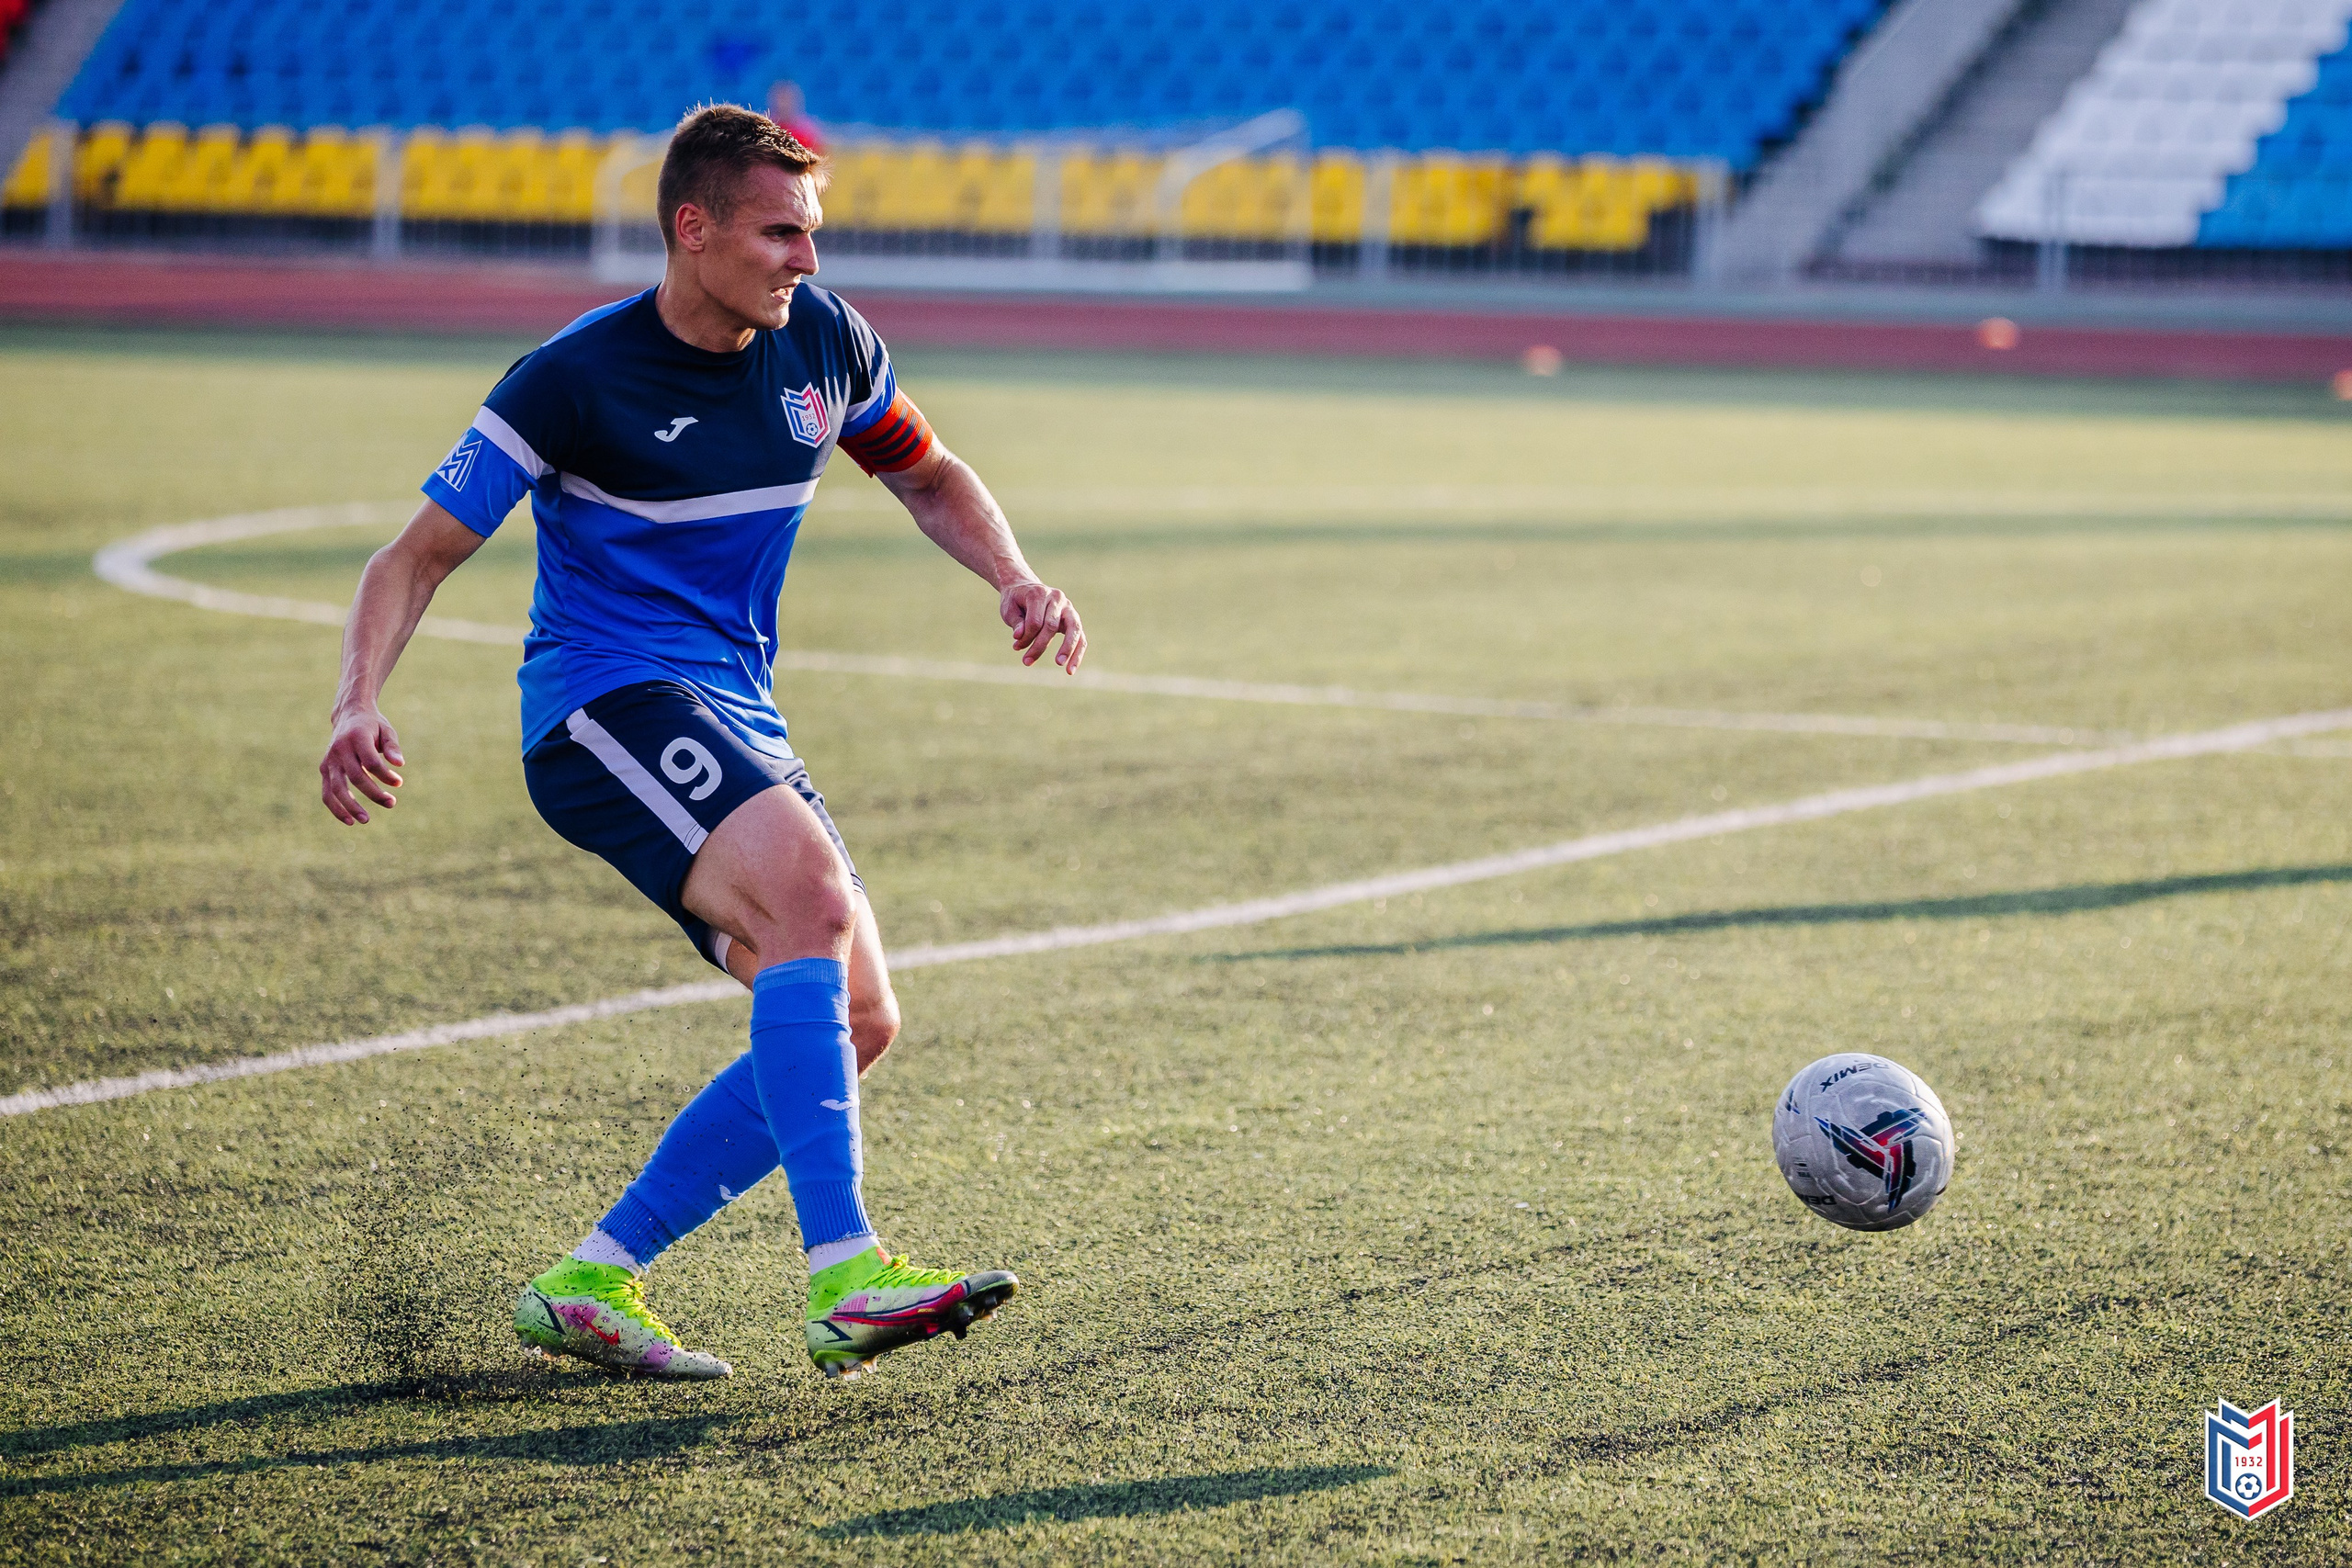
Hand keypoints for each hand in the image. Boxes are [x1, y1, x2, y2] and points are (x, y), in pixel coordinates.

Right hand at [320, 706, 404, 824]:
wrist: (348, 715)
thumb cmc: (372, 726)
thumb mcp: (386, 730)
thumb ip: (392, 747)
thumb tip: (400, 765)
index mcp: (356, 738)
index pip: (371, 762)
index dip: (385, 775)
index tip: (399, 783)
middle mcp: (340, 750)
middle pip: (356, 777)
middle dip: (373, 793)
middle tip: (391, 803)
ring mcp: (329, 760)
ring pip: (337, 788)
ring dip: (351, 806)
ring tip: (366, 820)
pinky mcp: (324, 769)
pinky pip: (327, 792)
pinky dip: (336, 808)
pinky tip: (349, 821)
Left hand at [999, 580, 1085, 672]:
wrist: (1026, 589)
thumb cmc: (1016, 601)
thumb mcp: (1009, 609)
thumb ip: (1015, 622)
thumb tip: (1019, 636)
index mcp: (1039, 593)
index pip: (1035, 621)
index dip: (1026, 637)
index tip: (1016, 646)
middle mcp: (1057, 598)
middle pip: (1052, 626)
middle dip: (1039, 646)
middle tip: (1026, 662)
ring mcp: (1069, 608)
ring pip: (1074, 630)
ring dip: (1068, 650)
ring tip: (1062, 666)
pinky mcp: (1074, 619)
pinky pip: (1080, 637)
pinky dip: (1077, 653)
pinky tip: (1071, 670)